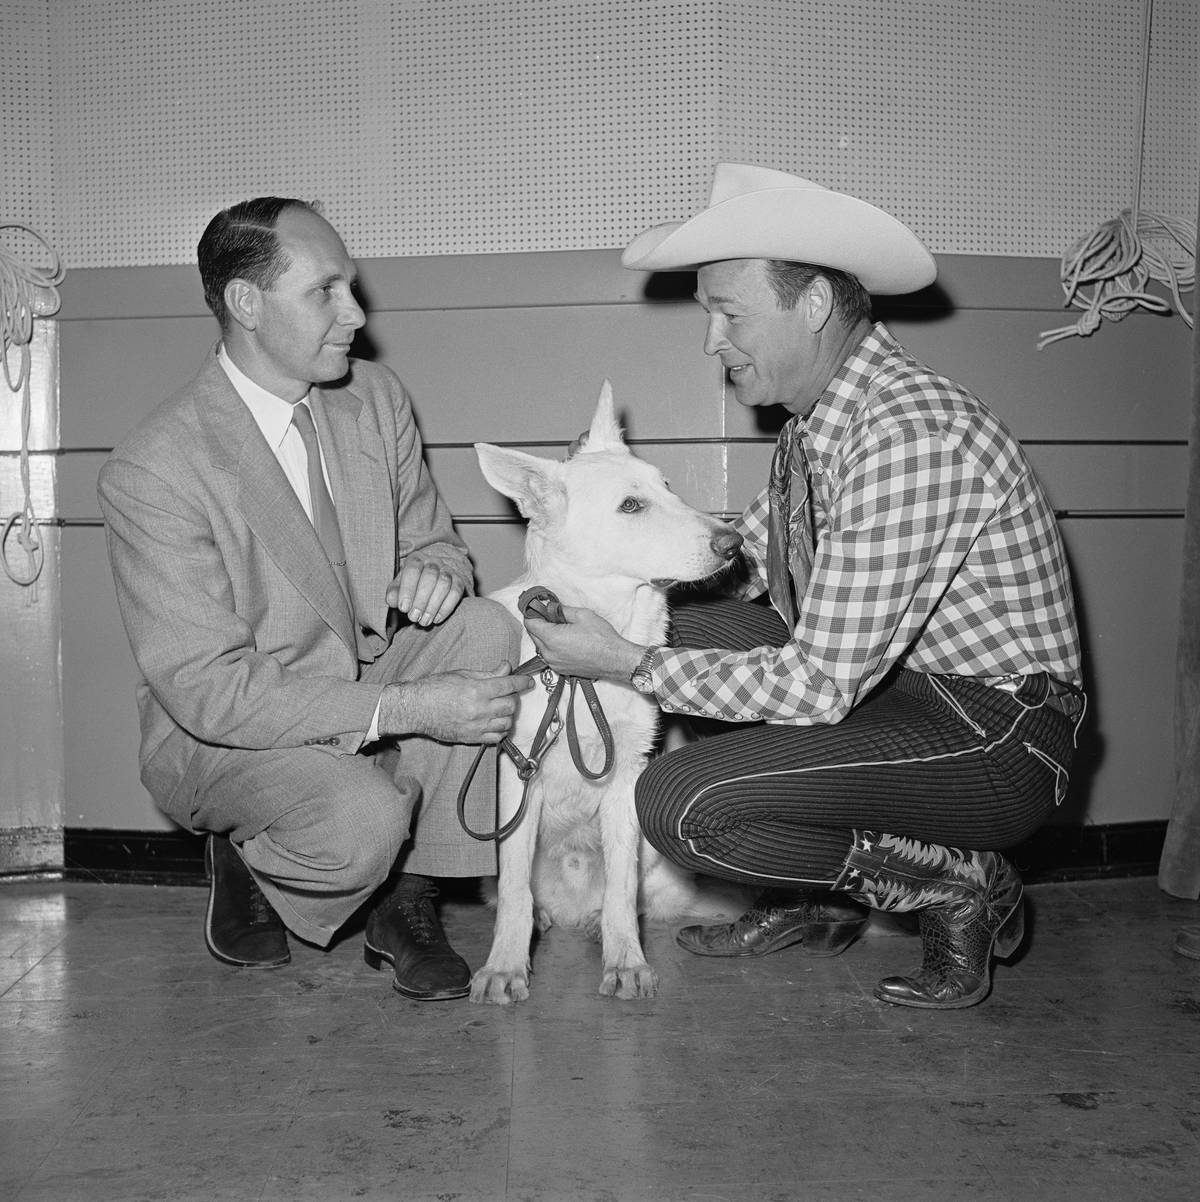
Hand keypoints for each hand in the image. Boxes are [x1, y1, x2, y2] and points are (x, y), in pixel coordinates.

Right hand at [380, 663, 532, 743]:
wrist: (416, 708)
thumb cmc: (435, 688)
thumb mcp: (462, 674)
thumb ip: (487, 673)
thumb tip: (506, 668)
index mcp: (477, 690)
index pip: (508, 685)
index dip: (521, 682)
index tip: (528, 681)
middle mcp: (479, 709)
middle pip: (511, 705)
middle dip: (513, 697)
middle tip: (507, 693)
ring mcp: (476, 726)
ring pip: (507, 722)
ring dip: (508, 714)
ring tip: (500, 708)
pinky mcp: (471, 738)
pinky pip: (496, 738)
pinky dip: (501, 730)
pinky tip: (496, 722)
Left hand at [386, 555, 466, 626]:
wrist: (431, 584)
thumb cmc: (411, 587)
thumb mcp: (399, 588)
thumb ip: (394, 593)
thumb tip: (392, 600)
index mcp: (416, 559)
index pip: (412, 569)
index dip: (408, 589)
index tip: (403, 608)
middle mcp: (433, 561)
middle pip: (430, 576)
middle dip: (421, 600)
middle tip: (414, 617)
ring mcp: (448, 570)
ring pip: (444, 584)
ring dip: (433, 605)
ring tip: (424, 621)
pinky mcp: (459, 581)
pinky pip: (456, 592)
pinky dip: (446, 607)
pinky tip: (437, 619)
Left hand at [524, 605, 643, 681]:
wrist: (615, 660)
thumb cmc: (602, 638)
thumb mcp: (582, 615)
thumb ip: (561, 610)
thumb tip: (550, 606)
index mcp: (552, 638)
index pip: (530, 623)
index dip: (533, 612)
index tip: (538, 606)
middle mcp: (549, 653)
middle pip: (533, 634)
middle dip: (539, 623)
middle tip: (551, 614)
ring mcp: (554, 663)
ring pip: (540, 645)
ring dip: (545, 635)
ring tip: (561, 627)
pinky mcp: (560, 669)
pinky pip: (549, 654)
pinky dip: (552, 646)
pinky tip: (566, 640)